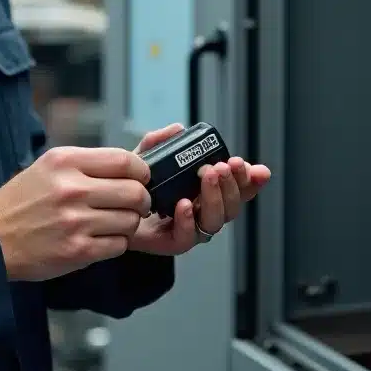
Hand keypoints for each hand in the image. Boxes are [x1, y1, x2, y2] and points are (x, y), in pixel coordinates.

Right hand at [0, 145, 151, 281]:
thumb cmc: (21, 202)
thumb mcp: (47, 166)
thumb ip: (85, 164)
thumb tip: (128, 167)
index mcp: (65, 161)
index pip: (124, 161)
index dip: (141, 171)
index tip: (141, 178)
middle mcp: (72, 189)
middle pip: (135, 192)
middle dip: (141, 199)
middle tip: (134, 204)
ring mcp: (76, 222)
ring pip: (130, 220)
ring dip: (128, 223)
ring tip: (112, 222)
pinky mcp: (78, 251)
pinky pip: (118, 245)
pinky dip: (115, 243)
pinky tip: (100, 238)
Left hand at [127, 124, 270, 256]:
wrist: (112, 209)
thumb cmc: (135, 184)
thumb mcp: (147, 157)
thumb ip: (161, 141)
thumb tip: (178, 128)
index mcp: (206, 192)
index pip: (238, 188)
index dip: (251, 181)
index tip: (258, 169)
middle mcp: (203, 211)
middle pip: (232, 205)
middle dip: (233, 184)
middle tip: (223, 166)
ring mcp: (191, 228)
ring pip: (215, 221)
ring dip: (215, 197)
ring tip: (208, 176)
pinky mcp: (171, 242)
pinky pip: (187, 237)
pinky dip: (187, 220)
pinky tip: (184, 204)